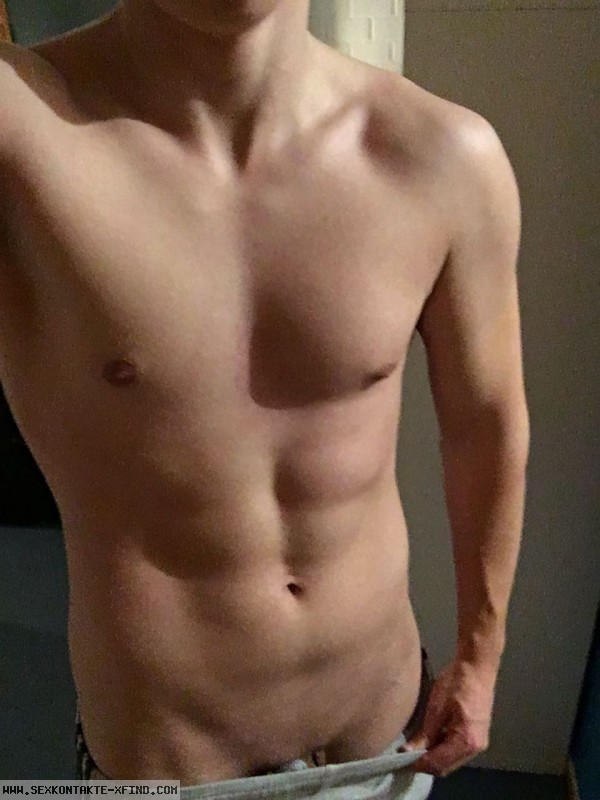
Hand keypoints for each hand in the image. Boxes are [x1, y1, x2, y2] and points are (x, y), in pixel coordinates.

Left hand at [402, 657, 497, 777]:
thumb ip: (424, 734)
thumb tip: (408, 752)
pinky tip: (430, 738)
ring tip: (414, 747)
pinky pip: (456, 751)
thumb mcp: (436, 708)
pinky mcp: (477, 735)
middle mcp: (475, 748)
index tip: (399, 761)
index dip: (418, 765)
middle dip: (425, 764)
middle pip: (446, 767)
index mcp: (466, 742)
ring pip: (451, 760)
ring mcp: (478, 743)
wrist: (476, 666)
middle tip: (405, 754)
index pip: (438, 764)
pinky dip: (442, 749)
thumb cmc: (456, 683)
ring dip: (434, 757)